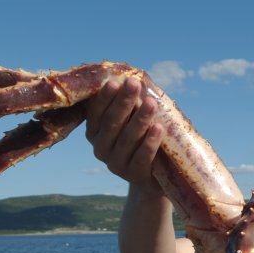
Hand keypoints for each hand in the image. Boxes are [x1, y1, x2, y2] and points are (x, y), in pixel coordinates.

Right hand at [84, 77, 165, 196]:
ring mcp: (116, 164)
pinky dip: (150, 143)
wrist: (153, 176)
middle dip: (123, 102)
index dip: (105, 98)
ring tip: (151, 103)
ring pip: (127, 140)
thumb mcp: (132, 120)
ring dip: (140, 120)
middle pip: (111, 124)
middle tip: (134, 84)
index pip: (97, 113)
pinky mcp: (134, 175)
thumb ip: (130, 104)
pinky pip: (142, 158)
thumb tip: (136, 76)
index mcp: (95, 132)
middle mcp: (101, 149)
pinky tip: (158, 128)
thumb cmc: (140, 139)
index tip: (115, 81)